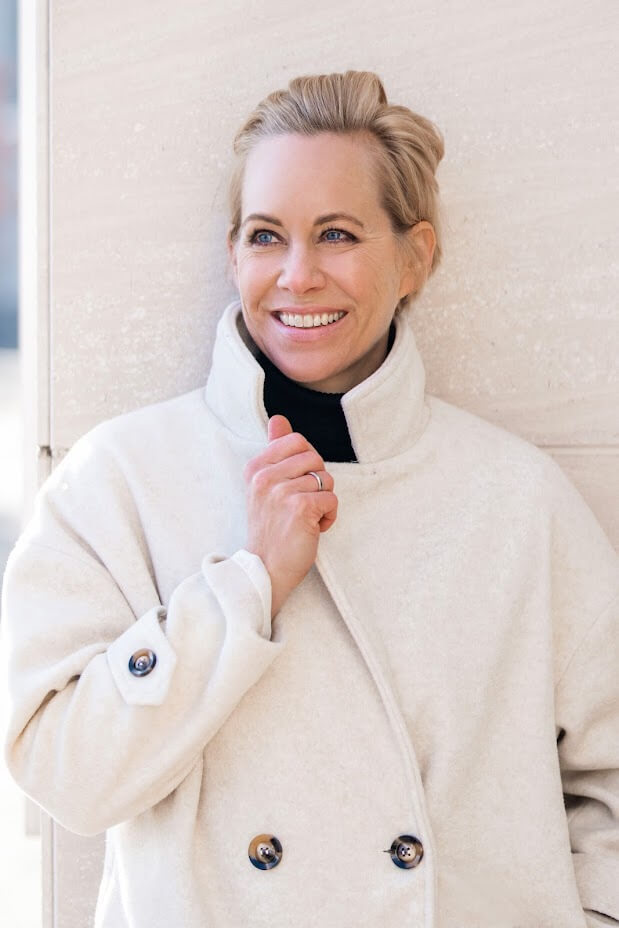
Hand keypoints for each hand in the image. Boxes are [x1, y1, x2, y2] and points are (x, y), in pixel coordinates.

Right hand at [244, 415, 337, 618]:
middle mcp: (265, 477)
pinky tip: (314, 528)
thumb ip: (274, 450)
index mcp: (256, 467)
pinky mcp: (300, 508)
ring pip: (326, 479)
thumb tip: (278, 418)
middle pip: (315, 458)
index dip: (307, 462)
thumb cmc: (270, 528)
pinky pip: (331, 500)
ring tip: (306, 519)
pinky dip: (329, 517)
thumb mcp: (265, 486)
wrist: (264, 569)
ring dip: (323, 502)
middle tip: (302, 504)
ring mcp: (281, 492)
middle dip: (318, 481)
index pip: (297, 440)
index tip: (296, 484)